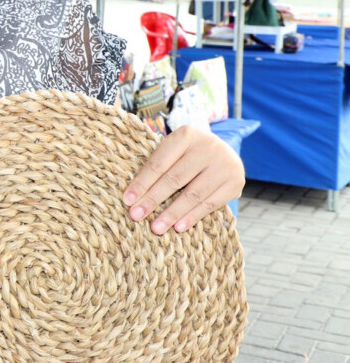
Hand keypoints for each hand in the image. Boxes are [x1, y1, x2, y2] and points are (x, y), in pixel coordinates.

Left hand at [124, 125, 244, 233]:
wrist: (225, 151)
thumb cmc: (188, 154)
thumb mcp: (174, 150)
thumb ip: (157, 166)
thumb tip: (133, 197)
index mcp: (186, 134)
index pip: (159, 163)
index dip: (142, 182)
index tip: (127, 200)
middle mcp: (208, 146)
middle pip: (174, 178)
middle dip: (153, 199)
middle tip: (136, 216)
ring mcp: (225, 164)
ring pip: (193, 194)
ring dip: (172, 213)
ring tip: (156, 228)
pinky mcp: (236, 182)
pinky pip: (210, 204)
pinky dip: (192, 216)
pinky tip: (179, 227)